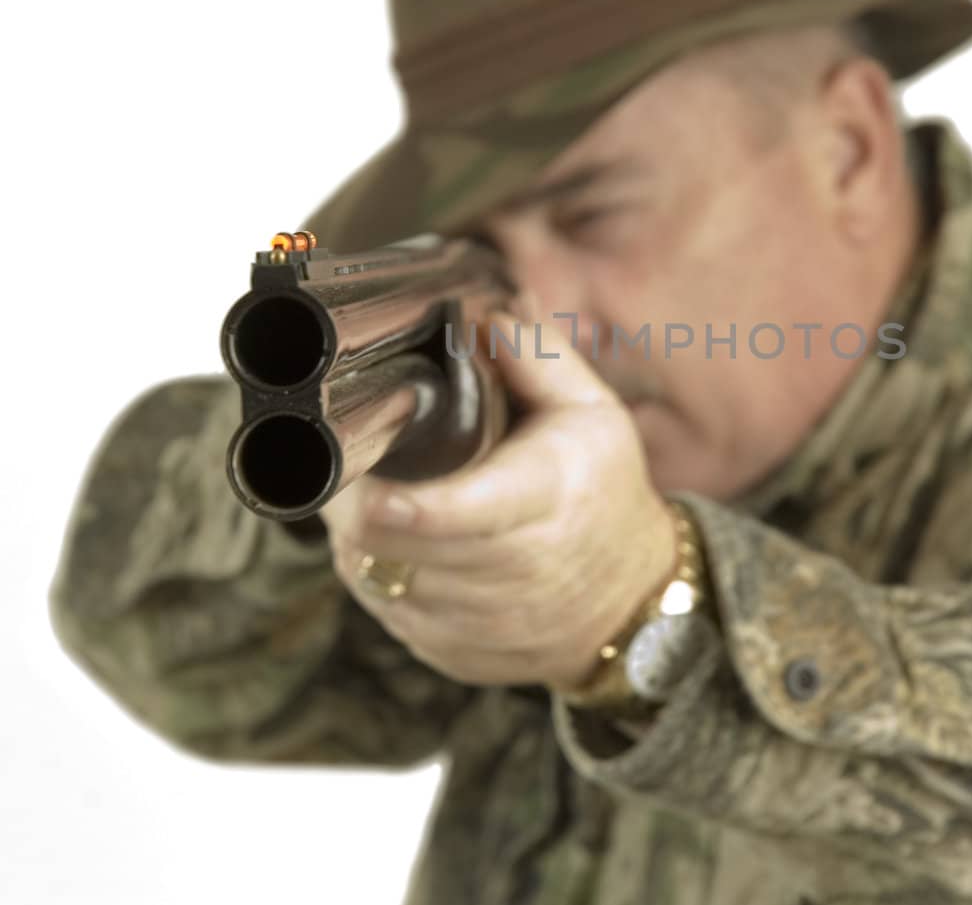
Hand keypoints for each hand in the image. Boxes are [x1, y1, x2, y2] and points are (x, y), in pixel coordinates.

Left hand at [322, 306, 680, 691]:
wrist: (632, 601)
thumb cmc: (606, 494)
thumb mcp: (595, 413)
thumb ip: (537, 359)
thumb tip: (481, 316)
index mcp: (546, 499)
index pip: (450, 510)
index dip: (390, 497)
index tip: (350, 469)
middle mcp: (512, 572)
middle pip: (390, 543)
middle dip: (353, 499)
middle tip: (339, 458)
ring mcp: (477, 624)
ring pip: (376, 578)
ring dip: (360, 537)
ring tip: (369, 494)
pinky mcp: (450, 654)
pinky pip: (385, 612)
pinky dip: (379, 574)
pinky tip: (396, 543)